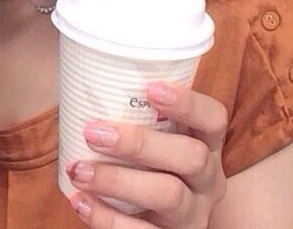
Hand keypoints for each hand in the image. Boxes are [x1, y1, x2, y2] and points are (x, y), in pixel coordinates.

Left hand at [67, 82, 226, 227]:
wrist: (159, 224)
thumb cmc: (151, 170)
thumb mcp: (160, 145)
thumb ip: (139, 119)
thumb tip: (83, 78)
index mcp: (208, 147)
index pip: (214, 120)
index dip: (188, 103)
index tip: (151, 88)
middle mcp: (208, 181)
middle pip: (191, 157)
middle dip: (141, 143)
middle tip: (94, 132)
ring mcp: (192, 215)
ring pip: (169, 195)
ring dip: (118, 180)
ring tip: (79, 170)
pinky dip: (108, 219)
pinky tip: (81, 202)